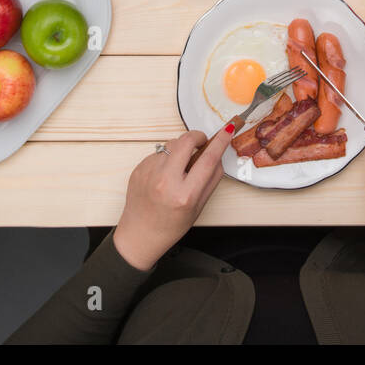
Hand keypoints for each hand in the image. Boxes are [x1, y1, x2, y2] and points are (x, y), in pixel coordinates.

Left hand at [112, 126, 233, 270]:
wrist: (140, 234)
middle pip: (186, 141)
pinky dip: (165, 159)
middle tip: (201, 143)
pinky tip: (163, 176)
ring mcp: (149, 173)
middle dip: (197, 137)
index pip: (208, 159)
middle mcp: (165, 181)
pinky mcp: (138, 169)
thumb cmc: (171, 225)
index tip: (226, 131)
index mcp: (184, 194)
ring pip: (171, 144)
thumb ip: (211, 179)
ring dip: (180, 149)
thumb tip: (218, 153)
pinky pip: (158, 153)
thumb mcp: (199, 206)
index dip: (220, 142)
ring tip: (179, 168)